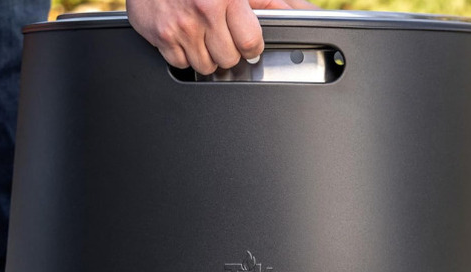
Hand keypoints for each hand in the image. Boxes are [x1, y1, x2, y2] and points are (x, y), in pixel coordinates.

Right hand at [126, 0, 318, 74]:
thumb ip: (271, 1)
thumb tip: (308, 14)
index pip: (251, 43)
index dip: (251, 46)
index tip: (248, 43)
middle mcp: (205, 11)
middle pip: (229, 59)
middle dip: (227, 51)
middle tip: (221, 35)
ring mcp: (182, 26)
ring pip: (206, 67)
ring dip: (206, 56)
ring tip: (202, 36)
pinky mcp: (162, 36)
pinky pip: (181, 65)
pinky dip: (182, 55)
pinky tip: (184, 37)